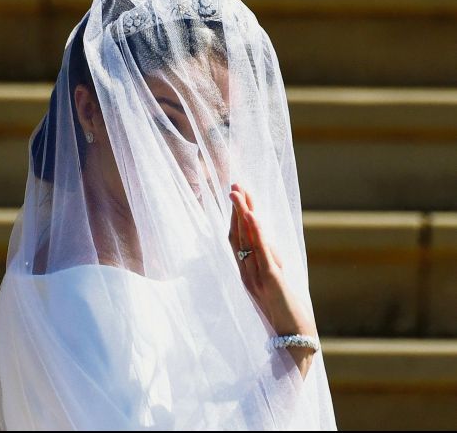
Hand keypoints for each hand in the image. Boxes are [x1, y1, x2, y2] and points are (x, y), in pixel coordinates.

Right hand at [228, 183, 316, 378]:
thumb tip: (264, 246)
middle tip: (234, 185)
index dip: (235, 217)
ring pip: (246, 241)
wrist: (293, 341)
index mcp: (247, 274)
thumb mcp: (275, 286)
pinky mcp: (270, 281)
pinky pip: (261, 253)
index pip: (237, 241)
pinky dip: (256, 233)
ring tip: (239, 193)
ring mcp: (256, 277)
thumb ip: (267, 266)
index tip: (237, 195)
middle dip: (236, 210)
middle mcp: (247, 274)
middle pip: (238, 236)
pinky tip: (253, 216)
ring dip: (242, 215)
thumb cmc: (285, 316)